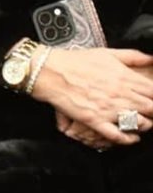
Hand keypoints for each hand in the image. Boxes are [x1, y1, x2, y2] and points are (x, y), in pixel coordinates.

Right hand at [30, 48, 152, 145]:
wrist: (49, 71)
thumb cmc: (74, 61)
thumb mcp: (106, 53)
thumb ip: (132, 56)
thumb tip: (150, 58)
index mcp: (124, 77)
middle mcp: (120, 94)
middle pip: (152, 109)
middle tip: (150, 111)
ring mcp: (108, 109)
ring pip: (140, 123)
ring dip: (146, 124)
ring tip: (143, 122)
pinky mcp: (95, 120)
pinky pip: (118, 135)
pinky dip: (129, 139)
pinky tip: (132, 137)